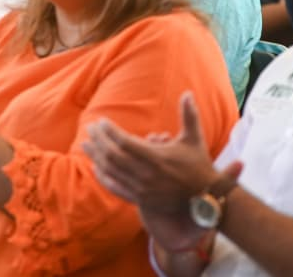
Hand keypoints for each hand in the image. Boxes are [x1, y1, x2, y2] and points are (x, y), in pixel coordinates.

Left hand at [82, 92, 241, 250]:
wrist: (207, 198)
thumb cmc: (198, 165)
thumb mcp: (194, 139)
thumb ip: (189, 115)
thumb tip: (187, 93)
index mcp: (158, 158)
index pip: (124, 142)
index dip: (110, 131)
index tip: (101, 121)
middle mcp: (147, 175)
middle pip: (113, 155)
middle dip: (99, 140)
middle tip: (90, 128)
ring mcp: (142, 189)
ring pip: (111, 171)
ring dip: (95, 156)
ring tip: (85, 143)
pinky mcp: (140, 199)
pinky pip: (115, 188)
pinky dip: (103, 177)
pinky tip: (95, 166)